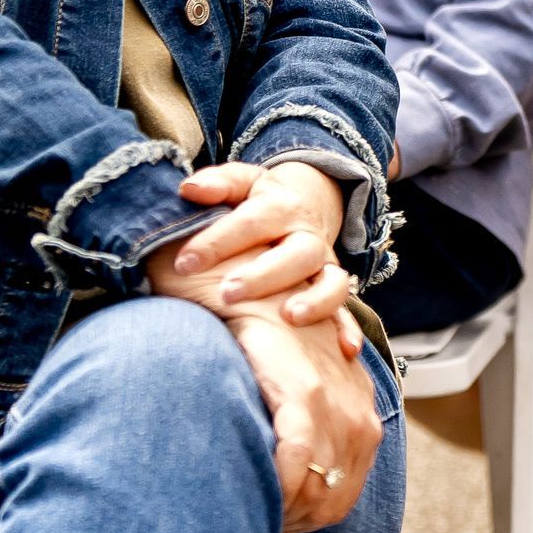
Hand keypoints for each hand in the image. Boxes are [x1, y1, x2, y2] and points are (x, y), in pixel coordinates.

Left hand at [156, 160, 351, 327]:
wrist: (309, 201)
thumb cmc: (259, 199)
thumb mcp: (241, 182)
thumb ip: (217, 184)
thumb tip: (189, 190)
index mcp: (280, 206)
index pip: (249, 222)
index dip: (217, 243)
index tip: (184, 264)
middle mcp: (307, 235)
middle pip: (295, 254)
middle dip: (263, 276)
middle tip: (227, 293)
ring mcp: (325, 263)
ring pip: (331, 281)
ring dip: (314, 301)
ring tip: (289, 318)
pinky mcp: (333, 287)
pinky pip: (346, 310)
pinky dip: (348, 329)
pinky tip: (345, 350)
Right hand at [229, 311, 381, 532]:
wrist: (265, 300)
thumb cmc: (280, 356)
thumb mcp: (307, 403)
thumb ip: (311, 441)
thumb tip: (290, 489)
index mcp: (365, 426)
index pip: (341, 498)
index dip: (305, 520)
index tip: (272, 526)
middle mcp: (361, 422)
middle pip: (329, 499)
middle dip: (290, 521)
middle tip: (254, 525)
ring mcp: (339, 410)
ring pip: (315, 486)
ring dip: (281, 507)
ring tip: (248, 511)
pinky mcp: (307, 395)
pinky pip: (297, 456)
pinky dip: (278, 480)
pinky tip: (255, 488)